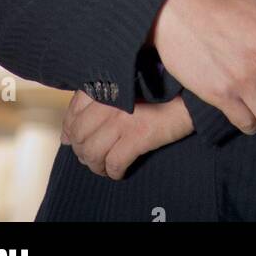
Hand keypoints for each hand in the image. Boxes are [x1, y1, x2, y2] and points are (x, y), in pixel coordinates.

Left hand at [60, 90, 193, 178]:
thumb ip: (94, 105)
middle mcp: (110, 99)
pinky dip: (113, 172)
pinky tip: (120, 172)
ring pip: (92, 152)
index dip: (70, 130)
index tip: (75, 140)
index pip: (73, 111)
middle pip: (79, 135)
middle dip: (82, 152)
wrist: (189, 96)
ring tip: (104, 167)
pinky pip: (114, 163)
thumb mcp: (124, 89)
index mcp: (106, 83)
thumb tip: (65, 137)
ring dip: (95, 166)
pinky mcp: (138, 135)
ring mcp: (123, 118)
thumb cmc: (157, 91)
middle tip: (93, 157)